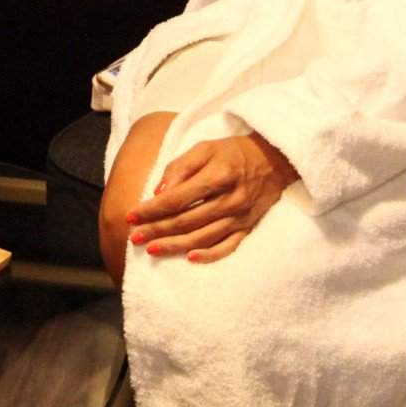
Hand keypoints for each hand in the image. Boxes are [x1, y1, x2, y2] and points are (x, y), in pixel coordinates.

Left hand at [127, 132, 298, 263]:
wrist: (274, 160)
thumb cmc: (233, 152)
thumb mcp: (205, 148)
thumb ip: (180, 167)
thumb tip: (159, 192)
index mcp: (218, 175)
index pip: (178, 198)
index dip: (152, 209)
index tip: (131, 216)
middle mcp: (231, 199)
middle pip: (187, 220)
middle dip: (157, 230)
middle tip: (134, 238)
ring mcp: (241, 216)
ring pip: (203, 237)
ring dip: (175, 245)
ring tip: (151, 250)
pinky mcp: (249, 227)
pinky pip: (228, 246)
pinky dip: (208, 254)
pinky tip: (189, 258)